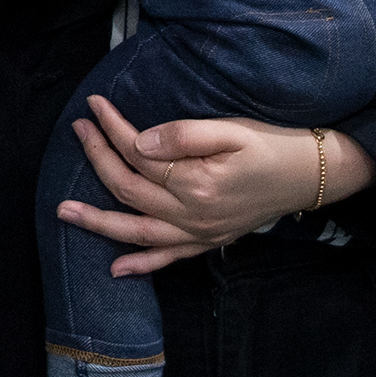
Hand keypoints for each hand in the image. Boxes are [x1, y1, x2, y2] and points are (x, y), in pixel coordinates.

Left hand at [54, 95, 375, 275]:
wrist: (312, 176)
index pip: (138, 154)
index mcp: (195, 184)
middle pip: (128, 190)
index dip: (112, 129)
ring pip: (136, 232)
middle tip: (76, 132)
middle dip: (96, 160)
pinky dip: (141, 266)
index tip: (94, 107)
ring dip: (98, 222)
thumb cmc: (274, 146)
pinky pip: (168, 259)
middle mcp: (191, 216)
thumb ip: (185, 134)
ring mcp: (199, 234)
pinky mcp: (209, 242)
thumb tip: (140, 141)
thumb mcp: (233, 130)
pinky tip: (116, 269)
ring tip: (64, 211)